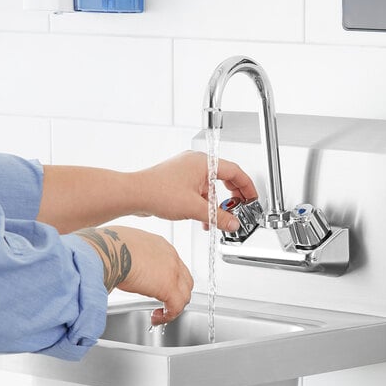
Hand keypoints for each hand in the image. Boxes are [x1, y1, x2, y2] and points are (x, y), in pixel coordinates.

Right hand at [75, 225, 192, 324]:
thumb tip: (118, 264)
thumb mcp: (123, 247)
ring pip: (185, 293)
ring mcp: (173, 271)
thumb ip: (127, 256)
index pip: (172, 264)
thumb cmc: (108, 247)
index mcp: (159, 245)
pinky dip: (168, 316)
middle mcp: (170, 256)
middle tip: (162, 303)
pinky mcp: (169, 287)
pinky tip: (156, 318)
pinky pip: (177, 307)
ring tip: (159, 313)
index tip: (154, 287)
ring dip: (173, 305)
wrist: (109, 250)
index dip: (167, 278)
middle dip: (175, 293)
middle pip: (184, 279)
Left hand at [135, 151, 257, 231]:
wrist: (134, 195)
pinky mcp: (178, 180)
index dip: (247, 187)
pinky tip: (201, 219)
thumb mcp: (195, 208)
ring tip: (216, 220)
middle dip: (232, 197)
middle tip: (238, 210)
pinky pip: (198, 191)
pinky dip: (203, 204)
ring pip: (209, 188)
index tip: (252, 199)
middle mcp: (196, 163)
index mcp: (204, 163)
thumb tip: (232, 223)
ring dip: (214, 205)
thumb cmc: (158, 192)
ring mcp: (186, 171)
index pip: (235, 172)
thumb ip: (218, 217)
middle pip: (224, 178)